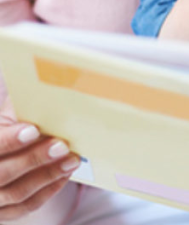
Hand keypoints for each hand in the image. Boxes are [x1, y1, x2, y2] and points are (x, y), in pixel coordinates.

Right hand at [0, 98, 79, 220]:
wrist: (6, 152)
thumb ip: (20, 106)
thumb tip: (47, 88)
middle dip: (34, 159)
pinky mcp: (3, 211)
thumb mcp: (8, 111)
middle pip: (3, 173)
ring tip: (72, 160)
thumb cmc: (10, 124)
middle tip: (62, 145)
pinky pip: (26, 206)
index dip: (10, 140)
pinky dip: (48, 190)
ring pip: (17, 193)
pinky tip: (65, 174)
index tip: (33, 129)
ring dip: (48, 175)